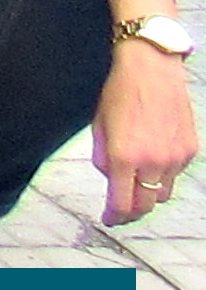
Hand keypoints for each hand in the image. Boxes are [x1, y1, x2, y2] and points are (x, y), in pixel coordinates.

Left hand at [93, 39, 196, 227]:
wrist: (152, 70)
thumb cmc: (120, 93)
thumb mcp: (99, 127)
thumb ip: (103, 158)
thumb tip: (111, 180)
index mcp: (125, 157)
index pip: (122, 203)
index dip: (114, 216)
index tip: (109, 219)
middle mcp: (153, 161)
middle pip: (145, 205)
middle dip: (131, 211)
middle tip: (121, 210)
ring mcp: (175, 157)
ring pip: (163, 192)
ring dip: (148, 192)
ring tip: (136, 182)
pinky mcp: (189, 150)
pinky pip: (175, 174)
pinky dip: (162, 173)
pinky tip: (153, 158)